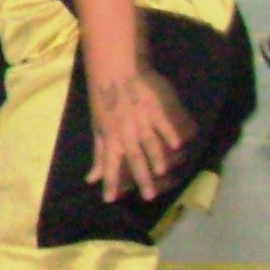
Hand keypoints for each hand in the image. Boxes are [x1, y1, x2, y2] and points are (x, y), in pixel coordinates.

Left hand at [85, 68, 187, 202]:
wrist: (115, 69)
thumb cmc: (105, 100)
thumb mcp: (98, 127)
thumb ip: (99, 154)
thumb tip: (91, 179)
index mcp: (110, 136)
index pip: (109, 164)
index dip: (109, 182)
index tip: (110, 200)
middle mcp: (125, 131)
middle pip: (134, 157)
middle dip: (141, 178)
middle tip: (149, 197)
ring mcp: (141, 119)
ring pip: (149, 141)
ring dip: (155, 156)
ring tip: (162, 173)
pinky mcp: (155, 107)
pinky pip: (163, 122)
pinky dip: (169, 132)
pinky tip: (177, 144)